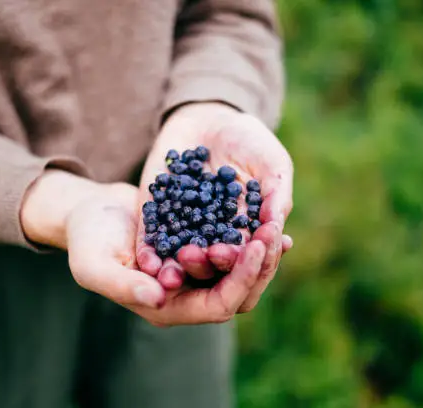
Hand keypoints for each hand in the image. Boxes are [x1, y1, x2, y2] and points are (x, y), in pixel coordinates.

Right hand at [20, 169, 272, 325]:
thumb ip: (121, 284)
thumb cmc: (87, 238)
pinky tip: (266, 216)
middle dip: (259, 265)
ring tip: (276, 223)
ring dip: (260, 251)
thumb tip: (159, 298)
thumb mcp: (94, 263)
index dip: (241, 280)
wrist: (91, 213)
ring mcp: (194, 276)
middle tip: (274, 231)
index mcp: (166, 307)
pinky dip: (250, 236)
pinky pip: (233, 249)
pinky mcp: (198, 252)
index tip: (255, 246)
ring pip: (241, 273)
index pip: (218, 306)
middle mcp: (186, 297)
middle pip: (239, 293)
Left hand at [137, 102, 293, 311]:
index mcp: (245, 232)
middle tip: (203, 257)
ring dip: (175, 268)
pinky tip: (146, 261)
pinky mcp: (156, 217)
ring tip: (170, 275)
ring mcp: (183, 228)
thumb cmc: (249, 141)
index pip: (244, 253)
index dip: (241, 256)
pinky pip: (151, 238)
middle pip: (210, 261)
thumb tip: (275, 225)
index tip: (237, 252)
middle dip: (206, 263)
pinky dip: (148, 252)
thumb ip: (276, 193)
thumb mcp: (271, 163)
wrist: (209, 119)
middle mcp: (214, 237)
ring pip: (179, 257)